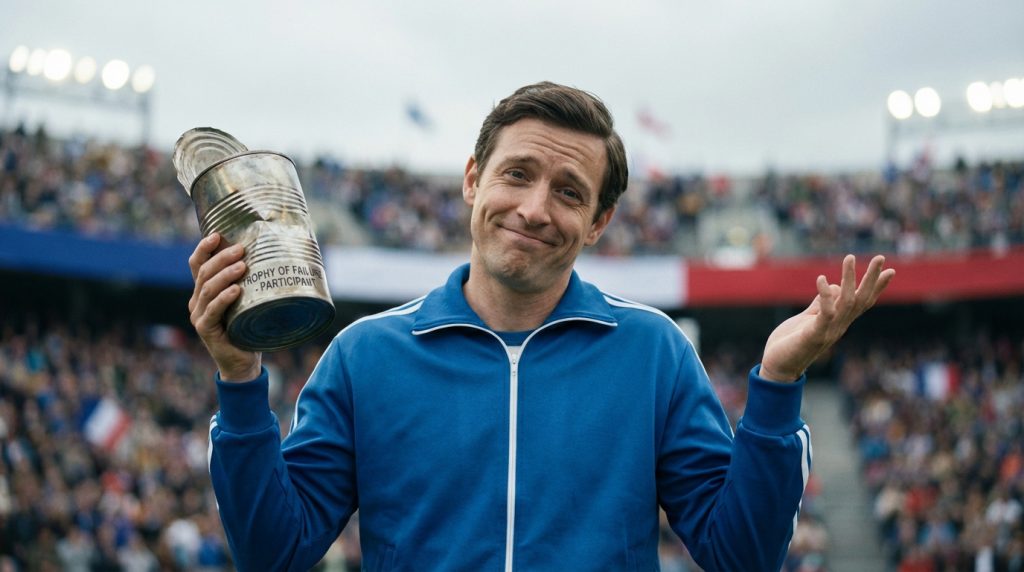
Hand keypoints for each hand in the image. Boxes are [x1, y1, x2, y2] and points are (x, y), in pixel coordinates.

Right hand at [188, 233, 261, 381]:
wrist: (243, 362)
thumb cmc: (248, 327)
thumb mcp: (247, 301)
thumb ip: (248, 282)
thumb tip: (268, 255)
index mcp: (204, 291)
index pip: (197, 264)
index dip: (204, 248)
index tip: (217, 234)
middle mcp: (197, 301)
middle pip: (204, 273)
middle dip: (221, 258)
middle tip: (241, 249)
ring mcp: (199, 315)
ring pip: (207, 289)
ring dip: (225, 275)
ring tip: (242, 266)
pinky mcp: (205, 329)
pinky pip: (213, 310)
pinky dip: (224, 298)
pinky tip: (236, 290)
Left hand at [760, 254, 894, 381]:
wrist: (778, 367)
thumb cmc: (790, 343)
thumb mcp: (807, 319)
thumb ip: (820, 304)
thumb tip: (832, 286)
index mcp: (838, 322)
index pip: (862, 302)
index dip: (876, 287)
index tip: (890, 270)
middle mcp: (838, 326)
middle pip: (860, 300)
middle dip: (871, 278)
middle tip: (880, 258)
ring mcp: (828, 330)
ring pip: (846, 302)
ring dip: (849, 279)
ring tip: (850, 258)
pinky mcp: (814, 334)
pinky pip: (826, 313)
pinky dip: (825, 296)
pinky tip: (821, 279)